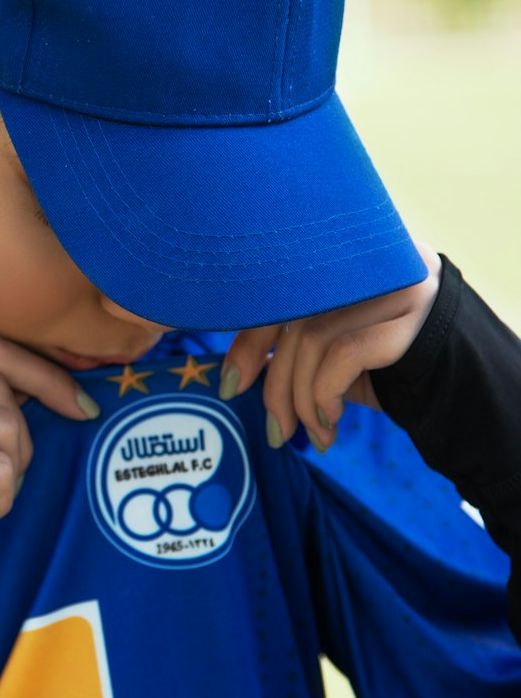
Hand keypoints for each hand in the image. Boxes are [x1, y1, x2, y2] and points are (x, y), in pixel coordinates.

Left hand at [219, 245, 441, 452]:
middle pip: (293, 318)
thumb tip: (237, 375)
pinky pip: (344, 356)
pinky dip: (325, 395)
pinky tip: (332, 422)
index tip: (232, 385)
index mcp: (345, 264)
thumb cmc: (390, 370)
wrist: (464, 393)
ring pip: (313, 340)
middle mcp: (370, 263)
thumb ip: (296, 346)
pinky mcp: (411, 320)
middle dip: (275, 385)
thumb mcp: (338, 354)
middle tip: (275, 432)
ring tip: (316, 434)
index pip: (280, 293)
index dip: (248, 340)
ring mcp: (395, 287)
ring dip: (302, 401)